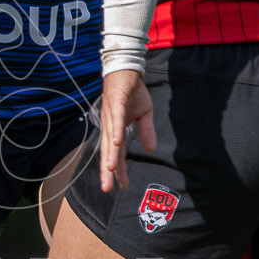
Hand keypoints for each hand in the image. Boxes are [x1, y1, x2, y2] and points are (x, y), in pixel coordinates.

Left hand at [96, 68, 155, 192]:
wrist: (127, 69)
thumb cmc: (132, 92)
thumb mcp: (144, 114)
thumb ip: (145, 132)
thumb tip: (151, 149)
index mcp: (115, 129)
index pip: (116, 154)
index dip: (117, 170)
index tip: (120, 186)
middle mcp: (109, 124)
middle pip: (107, 151)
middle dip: (107, 170)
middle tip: (107, 188)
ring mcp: (111, 114)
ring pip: (110, 138)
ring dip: (110, 154)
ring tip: (110, 170)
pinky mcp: (116, 102)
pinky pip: (116, 119)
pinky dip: (116, 131)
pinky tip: (116, 143)